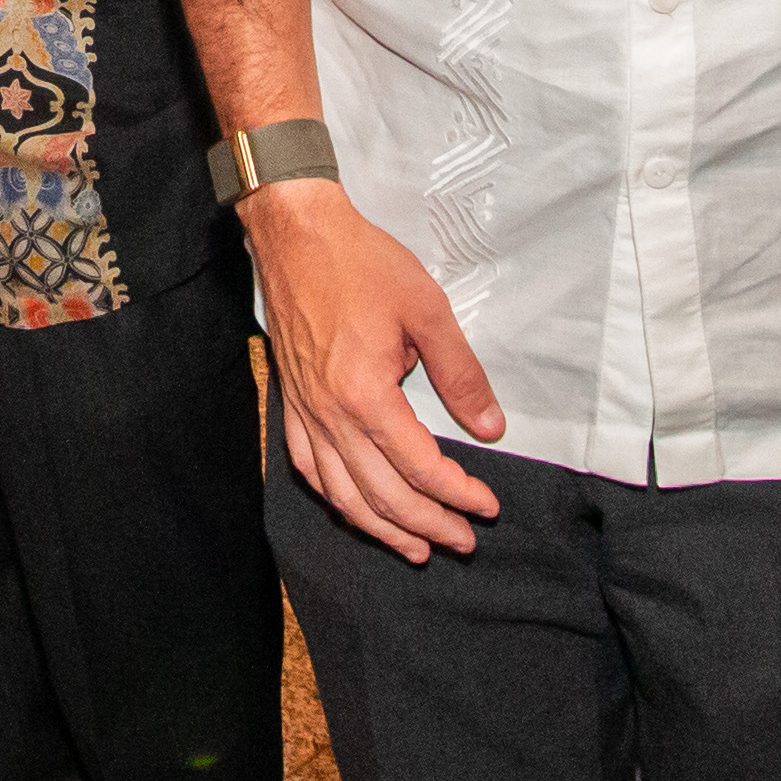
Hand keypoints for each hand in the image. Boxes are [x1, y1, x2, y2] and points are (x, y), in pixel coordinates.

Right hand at [244, 180, 503, 559]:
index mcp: (365, 395)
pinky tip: (353, 506)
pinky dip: (334, 498)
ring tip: (414, 548)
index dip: (457, 494)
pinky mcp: (291, 401)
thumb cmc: (360, 263)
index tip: (486, 507)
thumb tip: (490, 427)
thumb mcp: (427, 310)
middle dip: (427, 525)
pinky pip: (307, 468)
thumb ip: (460, 374)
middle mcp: (329, 415)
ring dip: (380, 527)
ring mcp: (304, 412)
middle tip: (462, 541)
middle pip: (381, 493)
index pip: (419, 467)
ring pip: (341, 493)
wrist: (296, 233)